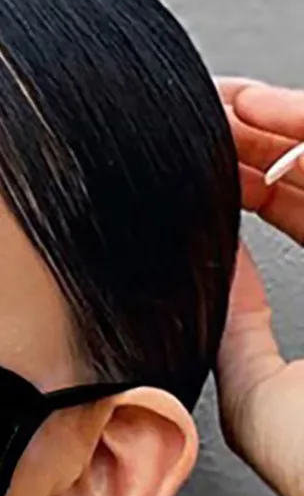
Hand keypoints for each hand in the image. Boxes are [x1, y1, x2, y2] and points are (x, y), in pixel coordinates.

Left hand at [215, 77, 303, 495]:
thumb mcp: (257, 393)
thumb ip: (239, 326)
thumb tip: (216, 266)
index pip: (302, 208)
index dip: (249, 175)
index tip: (201, 158)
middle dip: (259, 136)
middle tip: (205, 114)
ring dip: (284, 120)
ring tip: (227, 102)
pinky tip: (266, 109)